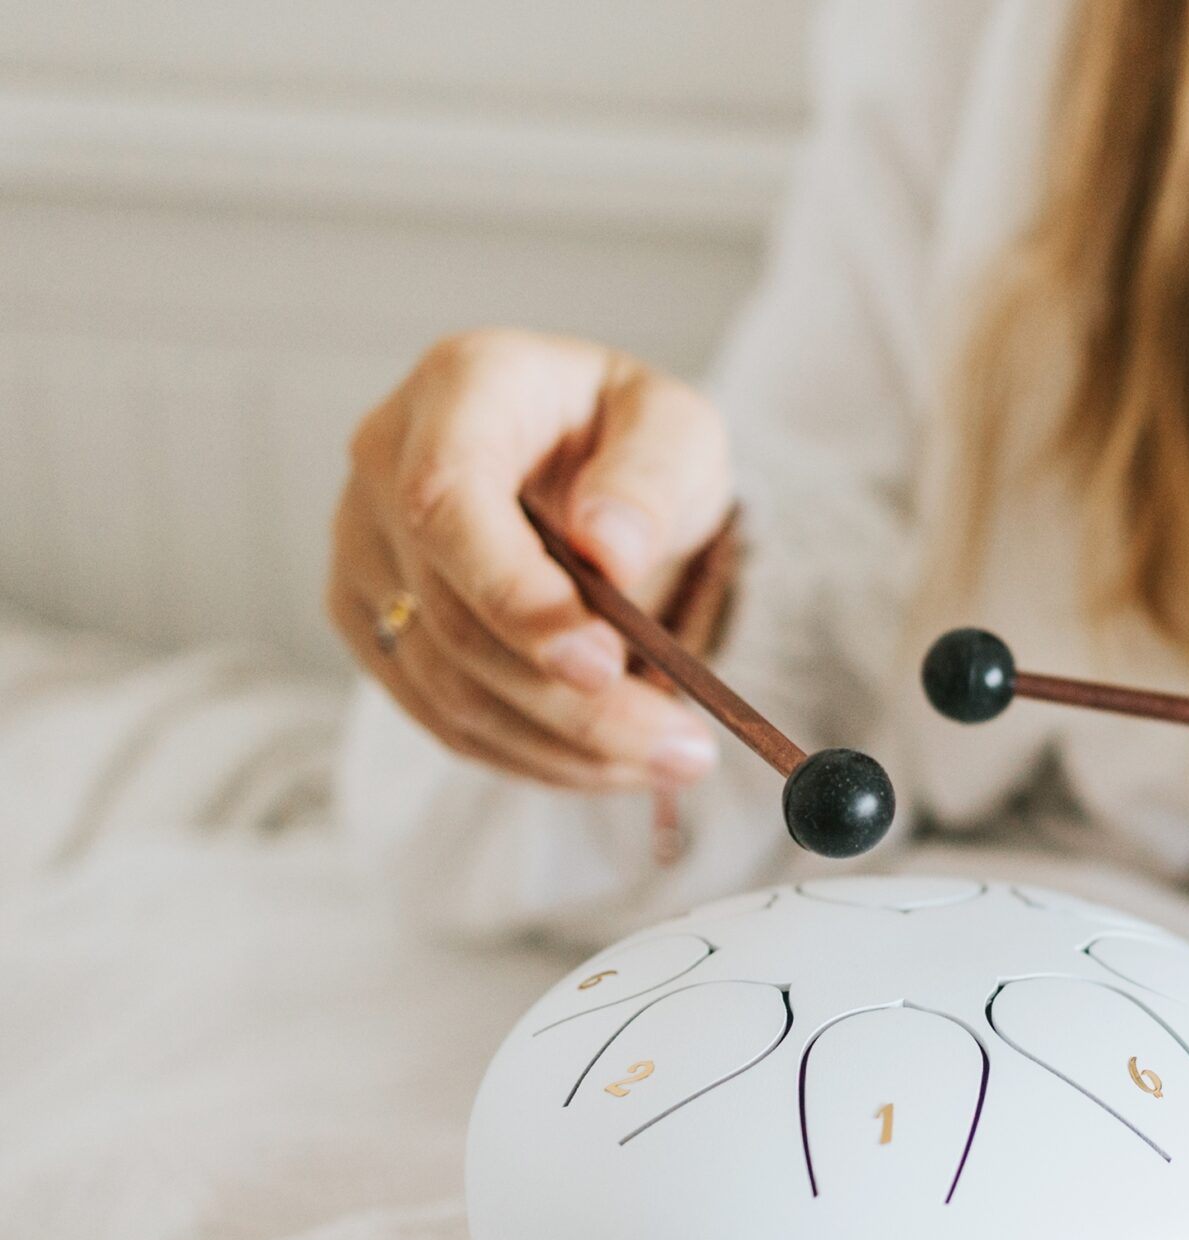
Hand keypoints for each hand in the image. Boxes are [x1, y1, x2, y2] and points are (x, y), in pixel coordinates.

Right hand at [328, 328, 733, 790]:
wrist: (589, 465)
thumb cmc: (627, 435)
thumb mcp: (676, 428)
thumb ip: (651, 475)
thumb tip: (608, 547)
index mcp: (461, 388)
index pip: (447, 501)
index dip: (512, 594)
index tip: (601, 663)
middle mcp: (385, 463)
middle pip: (453, 617)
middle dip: (572, 701)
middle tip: (680, 745)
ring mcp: (365, 548)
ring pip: (446, 685)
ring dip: (563, 744)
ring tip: (669, 758)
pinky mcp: (373, 621)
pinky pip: (443, 716)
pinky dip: (534, 754)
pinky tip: (611, 760)